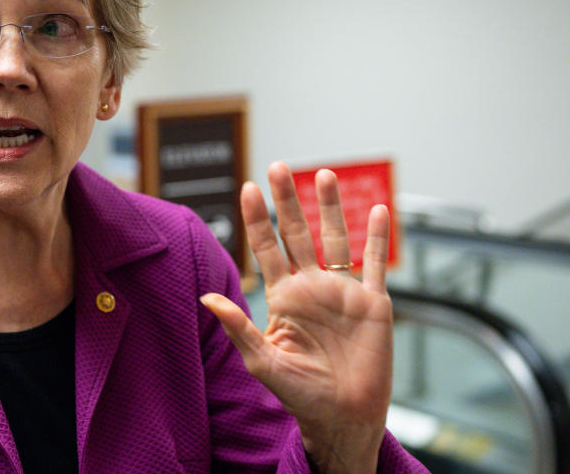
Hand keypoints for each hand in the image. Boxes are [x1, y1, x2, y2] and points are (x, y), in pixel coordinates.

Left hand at [201, 162, 392, 473]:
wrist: (343, 418)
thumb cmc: (300, 395)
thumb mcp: (262, 361)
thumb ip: (237, 327)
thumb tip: (205, 298)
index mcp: (283, 296)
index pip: (267, 248)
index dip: (258, 219)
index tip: (248, 188)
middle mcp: (311, 287)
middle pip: (298, 233)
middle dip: (288, 201)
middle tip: (278, 167)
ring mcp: (342, 292)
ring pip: (335, 239)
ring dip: (331, 207)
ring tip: (324, 174)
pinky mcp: (373, 303)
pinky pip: (376, 263)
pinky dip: (377, 237)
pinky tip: (377, 210)